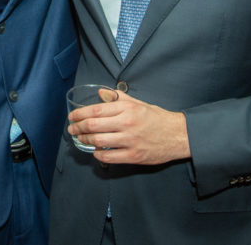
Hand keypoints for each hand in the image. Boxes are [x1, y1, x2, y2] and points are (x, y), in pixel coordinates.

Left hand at [68, 90, 189, 165]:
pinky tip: (95, 152)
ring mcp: (130, 141)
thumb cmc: (157, 118)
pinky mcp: (134, 155)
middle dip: (78, 127)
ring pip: (98, 141)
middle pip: (93, 126)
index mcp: (127, 109)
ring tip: (80, 139)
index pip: (96, 110)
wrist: (178, 135)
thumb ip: (118, 98)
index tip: (72, 117)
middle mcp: (126, 123)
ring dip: (85, 141)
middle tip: (71, 129)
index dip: (80, 114)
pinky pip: (109, 157)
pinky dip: (98, 155)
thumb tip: (100, 93)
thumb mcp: (138, 103)